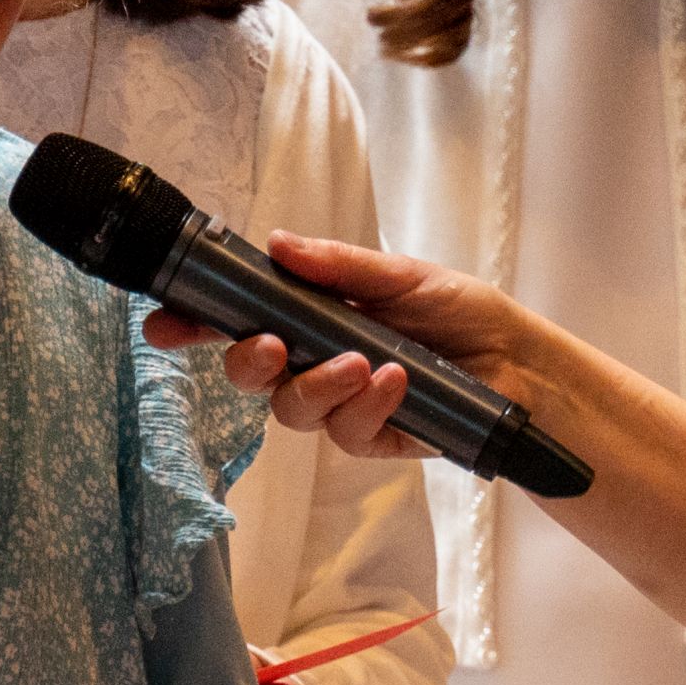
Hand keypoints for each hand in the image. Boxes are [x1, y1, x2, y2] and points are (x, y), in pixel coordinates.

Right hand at [144, 233, 528, 460]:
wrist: (519, 363)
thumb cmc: (459, 312)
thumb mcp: (402, 276)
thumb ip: (340, 267)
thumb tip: (280, 245)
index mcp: (308, 315)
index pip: (238, 319)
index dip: (194, 322)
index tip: (166, 322)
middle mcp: (312, 361)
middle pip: (249, 373)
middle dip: (246, 361)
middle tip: (269, 346)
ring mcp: (337, 404)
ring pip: (291, 409)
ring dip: (317, 385)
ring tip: (359, 363)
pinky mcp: (370, 439)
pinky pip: (345, 432)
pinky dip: (365, 406)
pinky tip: (394, 383)